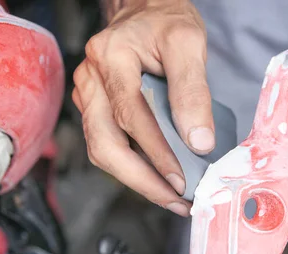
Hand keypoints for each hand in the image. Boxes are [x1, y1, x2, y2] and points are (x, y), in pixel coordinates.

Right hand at [72, 0, 214, 216]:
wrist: (145, 9)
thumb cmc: (166, 22)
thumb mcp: (188, 44)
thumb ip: (193, 91)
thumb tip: (199, 142)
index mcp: (111, 57)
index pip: (131, 115)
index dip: (156, 153)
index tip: (180, 180)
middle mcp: (92, 79)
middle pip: (105, 143)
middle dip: (142, 180)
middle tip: (176, 201)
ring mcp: (89, 95)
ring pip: (102, 150)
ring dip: (136, 180)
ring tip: (171, 198)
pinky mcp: (95, 108)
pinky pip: (107, 145)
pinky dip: (131, 168)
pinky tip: (156, 180)